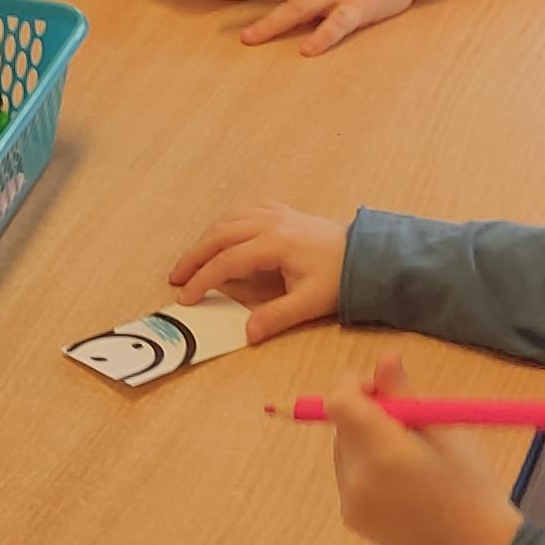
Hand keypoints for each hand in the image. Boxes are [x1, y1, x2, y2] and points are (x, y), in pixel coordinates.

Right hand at [166, 204, 350, 340]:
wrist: (368, 255)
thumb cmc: (341, 277)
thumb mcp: (310, 303)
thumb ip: (276, 317)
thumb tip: (247, 333)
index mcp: (275, 243)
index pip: (227, 261)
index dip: (203, 280)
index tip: (187, 297)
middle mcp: (271, 222)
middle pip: (219, 235)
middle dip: (194, 257)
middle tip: (176, 278)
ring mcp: (276, 214)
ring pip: (228, 219)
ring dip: (207, 239)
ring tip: (193, 260)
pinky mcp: (282, 212)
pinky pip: (245, 211)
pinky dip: (226, 223)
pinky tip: (222, 236)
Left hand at [321, 353, 519, 544]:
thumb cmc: (472, 486)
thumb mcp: (446, 430)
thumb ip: (406, 394)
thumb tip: (384, 357)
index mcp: (385, 452)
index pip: (340, 401)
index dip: (356, 385)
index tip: (383, 387)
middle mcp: (358, 478)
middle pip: (342, 424)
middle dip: (366, 413)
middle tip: (408, 423)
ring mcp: (351, 502)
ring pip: (343, 450)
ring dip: (365, 441)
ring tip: (410, 458)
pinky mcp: (351, 519)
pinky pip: (348, 476)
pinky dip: (366, 468)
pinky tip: (402, 483)